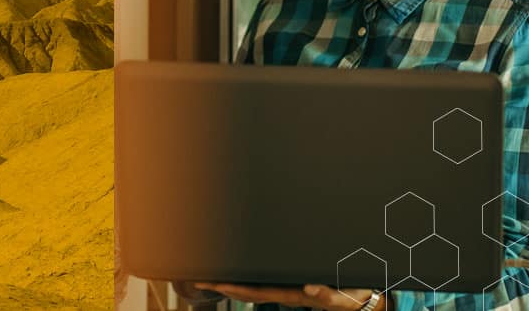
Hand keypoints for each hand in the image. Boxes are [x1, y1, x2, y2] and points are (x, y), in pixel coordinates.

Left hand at [194, 282, 387, 309]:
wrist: (370, 300)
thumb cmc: (358, 296)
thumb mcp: (346, 296)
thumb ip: (329, 295)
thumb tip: (309, 290)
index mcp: (297, 294)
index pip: (259, 292)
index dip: (236, 289)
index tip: (215, 283)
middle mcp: (291, 292)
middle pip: (252, 290)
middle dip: (226, 285)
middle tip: (203, 278)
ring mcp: (294, 289)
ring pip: (259, 287)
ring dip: (237, 282)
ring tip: (216, 275)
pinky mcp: (301, 283)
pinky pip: (273, 281)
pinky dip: (254, 279)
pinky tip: (245, 274)